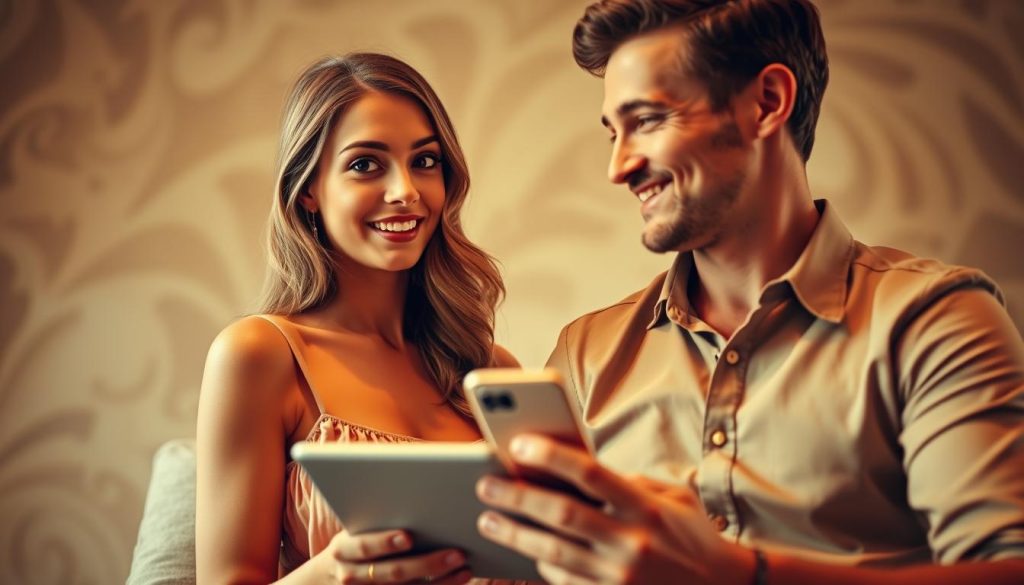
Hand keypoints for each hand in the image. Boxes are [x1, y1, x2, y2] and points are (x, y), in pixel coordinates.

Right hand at [321, 528, 471, 583]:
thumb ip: (374, 519)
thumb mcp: (351, 532)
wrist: (327, 580)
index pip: (363, 547)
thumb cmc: (351, 545)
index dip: (384, 542)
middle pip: (392, 573)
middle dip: (426, 563)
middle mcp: (352, 575)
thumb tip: (418, 496)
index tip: (409, 536)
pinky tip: (460, 578)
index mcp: (343, 550)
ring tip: (464, 567)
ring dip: (440, 580)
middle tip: (457, 552)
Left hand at [475, 434, 755, 584]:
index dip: (551, 456)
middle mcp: (632, 542)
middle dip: (517, 497)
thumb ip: (627, 483)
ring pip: (553, 552)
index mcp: (646, 506)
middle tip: (485, 484)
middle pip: (561, 514)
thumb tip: (572, 469)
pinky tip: (522, 549)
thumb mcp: (671, 498)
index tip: (517, 444)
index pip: (590, 473)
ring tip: (488, 518)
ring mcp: (620, 576)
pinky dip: (540, 563)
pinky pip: (564, 581)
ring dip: (515, 534)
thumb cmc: (693, 536)